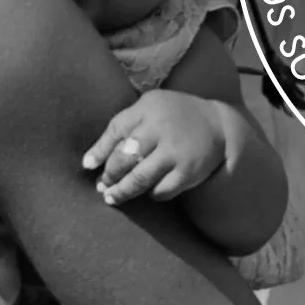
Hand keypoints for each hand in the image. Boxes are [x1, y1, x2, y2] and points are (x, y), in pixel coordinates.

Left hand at [81, 91, 229, 205]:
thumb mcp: (149, 107)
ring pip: (140, 178)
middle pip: (125, 157)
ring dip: (122, 191)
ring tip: (112, 198)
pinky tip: (147, 192)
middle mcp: (160, 129)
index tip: (87, 166)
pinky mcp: (189, 171)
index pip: (116, 130)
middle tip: (101, 186)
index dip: (98, 150)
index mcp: (148, 108)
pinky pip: (162, 190)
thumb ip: (124, 125)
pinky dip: (152, 194)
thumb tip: (91, 159)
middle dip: (109, 175)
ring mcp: (175, 152)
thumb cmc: (172, 116)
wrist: (217, 123)